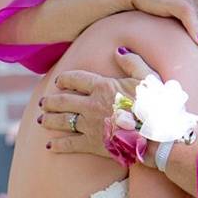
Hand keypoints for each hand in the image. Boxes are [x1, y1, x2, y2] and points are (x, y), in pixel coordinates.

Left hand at [39, 48, 155, 156]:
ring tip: (41, 120)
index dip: (65, 79)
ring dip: (49, 120)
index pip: (76, 79)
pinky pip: (70, 144)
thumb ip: (132, 62)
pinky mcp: (93, 144)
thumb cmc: (155, 107)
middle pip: (63, 101)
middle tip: (43, 103)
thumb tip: (118, 51)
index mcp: (103, 87)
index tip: (58, 81)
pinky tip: (50, 146)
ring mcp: (90, 125)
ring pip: (63, 121)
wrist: (156, 136)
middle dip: (50, 101)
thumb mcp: (148, 78)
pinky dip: (59, 145)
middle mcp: (91, 105)